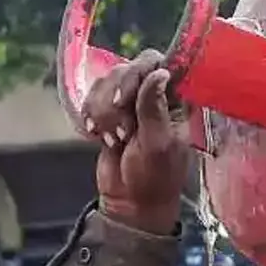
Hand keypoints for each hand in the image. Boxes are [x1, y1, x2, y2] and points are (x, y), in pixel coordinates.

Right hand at [79, 49, 189, 234]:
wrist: (129, 203)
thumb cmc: (153, 178)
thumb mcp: (157, 144)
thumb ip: (154, 108)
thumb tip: (160, 72)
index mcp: (175, 99)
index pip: (158, 62)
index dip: (138, 72)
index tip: (126, 96)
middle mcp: (153, 94)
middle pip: (127, 68)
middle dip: (116, 98)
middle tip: (121, 131)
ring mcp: (128, 102)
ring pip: (106, 82)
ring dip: (102, 111)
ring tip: (112, 140)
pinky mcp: (108, 112)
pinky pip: (93, 97)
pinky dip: (90, 114)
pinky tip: (95, 134)